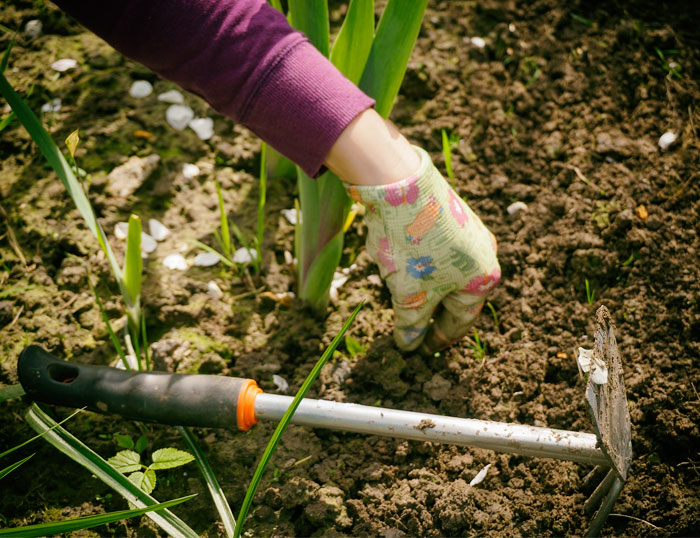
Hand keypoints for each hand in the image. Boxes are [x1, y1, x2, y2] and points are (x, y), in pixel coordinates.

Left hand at [347, 147, 499, 351]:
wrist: (400, 183)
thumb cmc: (412, 246)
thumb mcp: (410, 295)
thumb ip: (412, 324)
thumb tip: (409, 345)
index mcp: (483, 280)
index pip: (461, 322)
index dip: (438, 340)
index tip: (421, 352)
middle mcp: (484, 255)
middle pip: (454, 297)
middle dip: (430, 313)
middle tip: (411, 329)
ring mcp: (469, 232)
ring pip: (443, 273)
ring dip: (422, 287)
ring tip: (399, 292)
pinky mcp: (450, 215)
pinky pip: (436, 252)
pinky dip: (419, 264)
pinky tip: (397, 261)